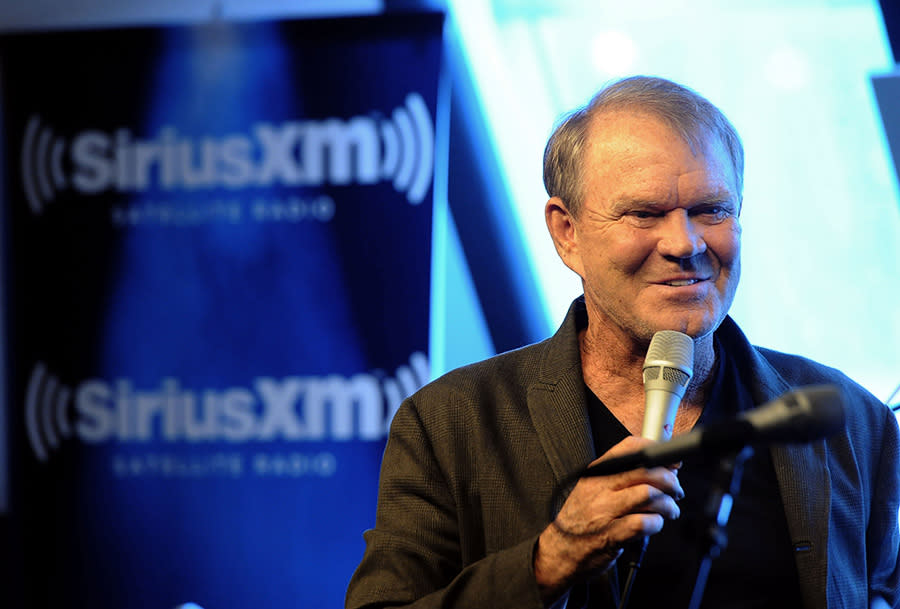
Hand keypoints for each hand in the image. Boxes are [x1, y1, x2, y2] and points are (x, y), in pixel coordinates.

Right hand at [533, 436, 683, 602]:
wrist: (559, 551)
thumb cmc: (580, 520)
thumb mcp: (592, 489)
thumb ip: (621, 477)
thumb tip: (660, 467)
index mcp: (596, 473)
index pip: (629, 448)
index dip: (657, 451)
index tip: (671, 462)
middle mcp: (600, 488)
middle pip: (645, 471)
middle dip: (670, 481)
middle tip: (675, 491)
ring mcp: (604, 512)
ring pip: (649, 495)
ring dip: (668, 504)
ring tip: (669, 511)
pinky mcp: (612, 535)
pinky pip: (644, 523)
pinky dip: (657, 524)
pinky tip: (655, 525)